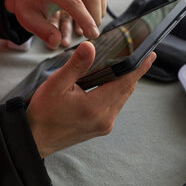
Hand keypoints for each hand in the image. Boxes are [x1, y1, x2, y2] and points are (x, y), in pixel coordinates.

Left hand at [4, 0, 107, 48]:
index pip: (74, 3)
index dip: (86, 20)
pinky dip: (101, 3)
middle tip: (91, 34)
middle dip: (95, 17)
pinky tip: (93, 14)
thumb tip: (57, 42)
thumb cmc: (28, 7)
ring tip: (92, 24)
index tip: (92, 35)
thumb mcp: (28, 21)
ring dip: (100, 10)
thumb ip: (43, 31)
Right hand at [26, 41, 155, 157]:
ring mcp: (103, 125)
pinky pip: (114, 106)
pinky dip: (116, 92)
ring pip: (121, 99)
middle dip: (134, 73)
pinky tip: (112, 83)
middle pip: (125, 90)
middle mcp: (104, 118)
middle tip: (142, 56)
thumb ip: (76, 65)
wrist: (35, 139)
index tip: (150, 55)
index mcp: (95, 107)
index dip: (139, 68)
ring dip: (125, 83)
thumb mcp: (56, 84)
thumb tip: (90, 47)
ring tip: (129, 66)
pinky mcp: (100, 128)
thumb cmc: (43, 112)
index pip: (124, 82)